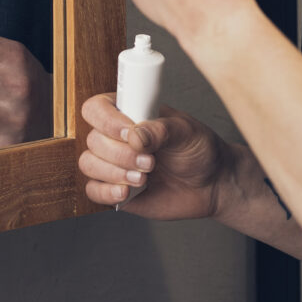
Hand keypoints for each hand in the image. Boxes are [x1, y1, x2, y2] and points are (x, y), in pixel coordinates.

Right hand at [78, 92, 234, 218]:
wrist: (212, 184)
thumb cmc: (198, 149)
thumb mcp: (186, 131)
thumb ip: (161, 130)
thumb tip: (135, 136)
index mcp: (127, 113)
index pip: (96, 109)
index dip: (106, 121)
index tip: (129, 133)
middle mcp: (115, 137)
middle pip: (93, 140)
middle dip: (120, 154)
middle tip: (150, 162)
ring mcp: (113, 163)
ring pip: (89, 164)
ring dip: (114, 172)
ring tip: (143, 178)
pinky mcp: (115, 188)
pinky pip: (93, 191)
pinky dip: (106, 192)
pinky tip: (127, 192)